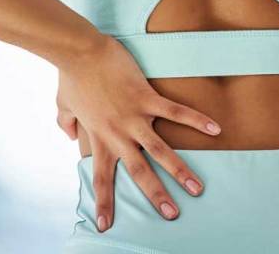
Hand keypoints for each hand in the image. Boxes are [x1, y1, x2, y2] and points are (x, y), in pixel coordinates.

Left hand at [54, 34, 220, 231]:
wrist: (81, 52)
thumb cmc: (71, 76)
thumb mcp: (62, 105)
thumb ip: (66, 123)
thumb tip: (68, 135)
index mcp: (98, 138)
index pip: (101, 177)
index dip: (104, 202)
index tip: (106, 227)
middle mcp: (118, 133)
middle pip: (139, 171)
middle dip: (156, 195)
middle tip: (172, 215)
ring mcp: (134, 116)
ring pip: (160, 150)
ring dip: (180, 170)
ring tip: (197, 187)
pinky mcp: (146, 97)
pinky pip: (176, 112)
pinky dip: (196, 121)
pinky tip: (215, 129)